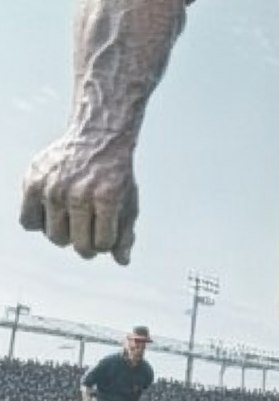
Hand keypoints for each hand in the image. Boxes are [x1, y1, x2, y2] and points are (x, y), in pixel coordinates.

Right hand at [19, 131, 138, 264]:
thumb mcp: (129, 201)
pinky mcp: (34, 182)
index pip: (102, 243)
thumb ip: (126, 232)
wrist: (98, 138)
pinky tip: (52, 213)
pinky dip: (39, 224)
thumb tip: (122, 261)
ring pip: (54, 236)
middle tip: (88, 233)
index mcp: (107, 198)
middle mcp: (79, 193)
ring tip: (72, 222)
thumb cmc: (115, 176)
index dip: (105, 244)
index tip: (105, 234)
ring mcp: (54, 188)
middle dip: (86, 246)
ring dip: (65, 236)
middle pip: (78, 244)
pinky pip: (28, 222)